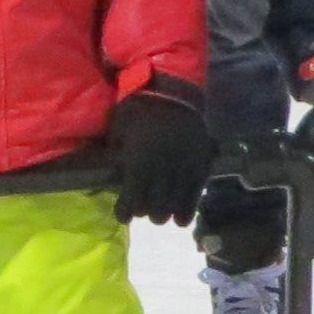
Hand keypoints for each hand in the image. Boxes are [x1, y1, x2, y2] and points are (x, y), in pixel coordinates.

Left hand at [107, 85, 213, 225]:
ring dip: (165, 213)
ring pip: (174, 205)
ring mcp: (184, 168)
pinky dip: (188, 210)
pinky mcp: (201, 166)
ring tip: (161, 214)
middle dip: (146, 211)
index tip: (123, 216)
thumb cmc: (139, 109)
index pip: (131, 199)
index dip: (125, 212)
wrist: (173, 93)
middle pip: (154, 207)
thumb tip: (112, 173)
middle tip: (143, 210)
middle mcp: (162, 168)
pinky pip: (195, 196)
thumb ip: (116, 153)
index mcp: (140, 160)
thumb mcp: (118, 128)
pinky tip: (181, 220)